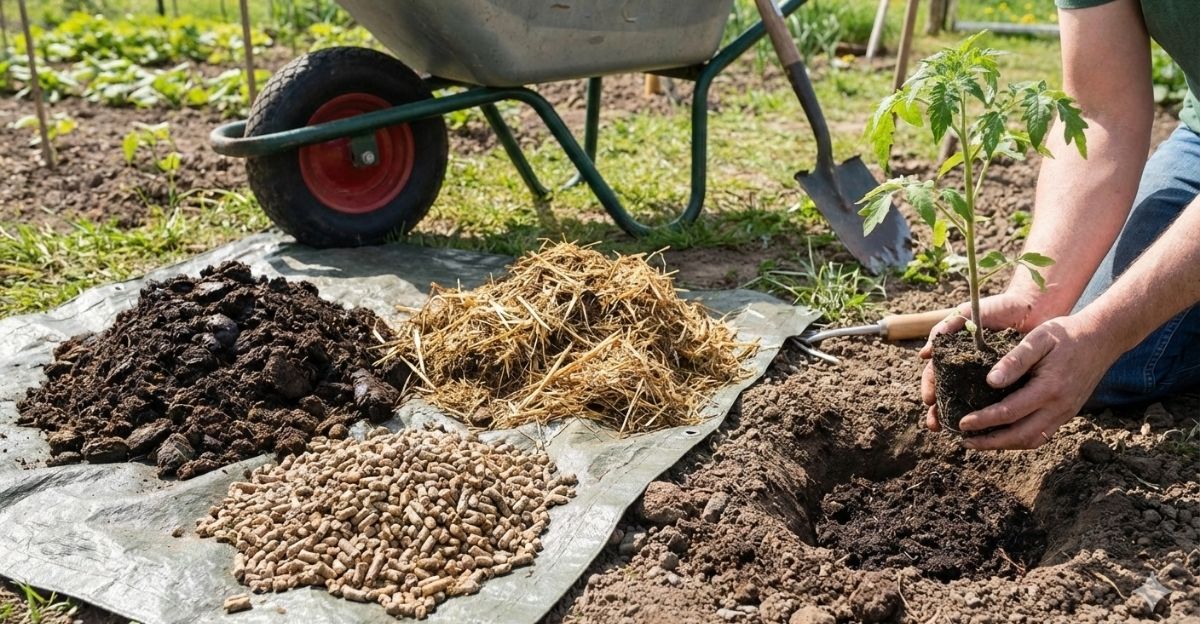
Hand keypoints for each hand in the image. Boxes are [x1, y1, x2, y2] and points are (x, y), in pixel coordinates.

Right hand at [918, 291, 1044, 431]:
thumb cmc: (998, 307)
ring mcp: (987, 377)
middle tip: (935, 425)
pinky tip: (986, 429)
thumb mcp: (968, 313)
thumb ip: (946, 326)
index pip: (935, 374)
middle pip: (948, 394)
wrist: (1033, 306)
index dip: (930, 387)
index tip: (929, 400)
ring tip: (957, 433)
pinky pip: (996, 403)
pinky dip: (989, 418)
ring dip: (959, 419)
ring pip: (969, 403)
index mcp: (955, 354)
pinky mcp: (1010, 383)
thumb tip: (925, 354)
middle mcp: (968, 368)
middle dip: (939, 412)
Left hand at [956, 313, 1118, 448]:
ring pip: (1032, 439)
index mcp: (1049, 388)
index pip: (1010, 412)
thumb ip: (1015, 360)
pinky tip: (1003, 436)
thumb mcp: (1038, 339)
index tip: (962, 423)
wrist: (1102, 338)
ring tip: (979, 443)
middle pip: (1020, 435)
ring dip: (1004, 445)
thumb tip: (991, 381)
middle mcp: (1059, 406)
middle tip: (964, 441)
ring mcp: (1066, 412)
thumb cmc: (1066, 334)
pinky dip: (1020, 439)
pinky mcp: (1068, 413)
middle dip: (990, 442)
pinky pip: (1042, 434)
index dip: (984, 420)